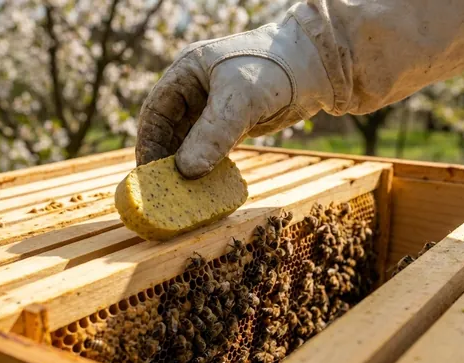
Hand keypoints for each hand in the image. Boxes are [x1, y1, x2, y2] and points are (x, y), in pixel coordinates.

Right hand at [135, 14, 330, 178]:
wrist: (315, 69)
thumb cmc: (274, 70)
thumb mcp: (240, 100)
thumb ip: (213, 134)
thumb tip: (187, 171)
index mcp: (186, 72)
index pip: (156, 111)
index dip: (149, 143)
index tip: (148, 173)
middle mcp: (195, 89)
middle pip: (169, 129)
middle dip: (166, 159)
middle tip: (163, 190)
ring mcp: (212, 107)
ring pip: (189, 141)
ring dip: (186, 165)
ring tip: (182, 193)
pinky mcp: (231, 123)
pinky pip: (210, 148)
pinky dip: (206, 165)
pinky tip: (204, 185)